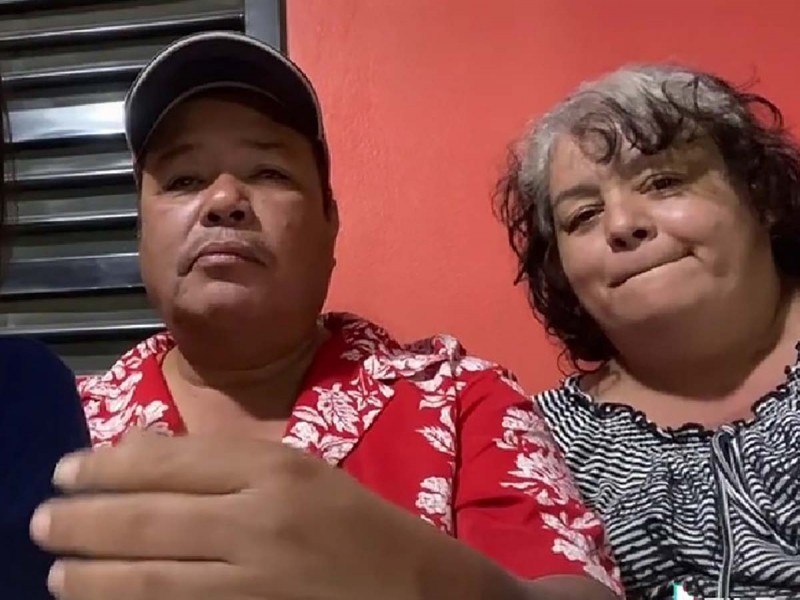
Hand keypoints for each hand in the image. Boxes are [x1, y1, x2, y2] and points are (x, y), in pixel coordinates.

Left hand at [30, 433, 430, 599]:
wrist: (414, 589)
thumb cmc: (354, 521)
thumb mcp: (296, 471)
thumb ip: (219, 459)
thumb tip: (136, 447)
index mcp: (274, 468)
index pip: (170, 460)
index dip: (106, 467)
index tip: (66, 470)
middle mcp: (259, 520)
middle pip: (149, 518)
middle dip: (82, 521)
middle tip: (42, 521)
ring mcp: (254, 581)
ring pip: (150, 579)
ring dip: (92, 576)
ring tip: (57, 574)